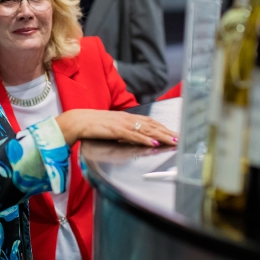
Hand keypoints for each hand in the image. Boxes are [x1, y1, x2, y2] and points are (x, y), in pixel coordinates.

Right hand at [55, 109, 178, 147]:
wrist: (78, 121)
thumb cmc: (93, 125)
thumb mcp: (112, 126)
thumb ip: (124, 130)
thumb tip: (134, 137)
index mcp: (126, 117)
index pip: (150, 121)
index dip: (163, 127)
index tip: (174, 133)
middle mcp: (127, 118)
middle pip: (152, 125)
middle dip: (167, 132)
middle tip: (180, 138)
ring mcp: (122, 123)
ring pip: (146, 129)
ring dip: (161, 135)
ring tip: (172, 141)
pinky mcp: (116, 130)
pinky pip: (133, 135)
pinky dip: (144, 139)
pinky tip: (153, 143)